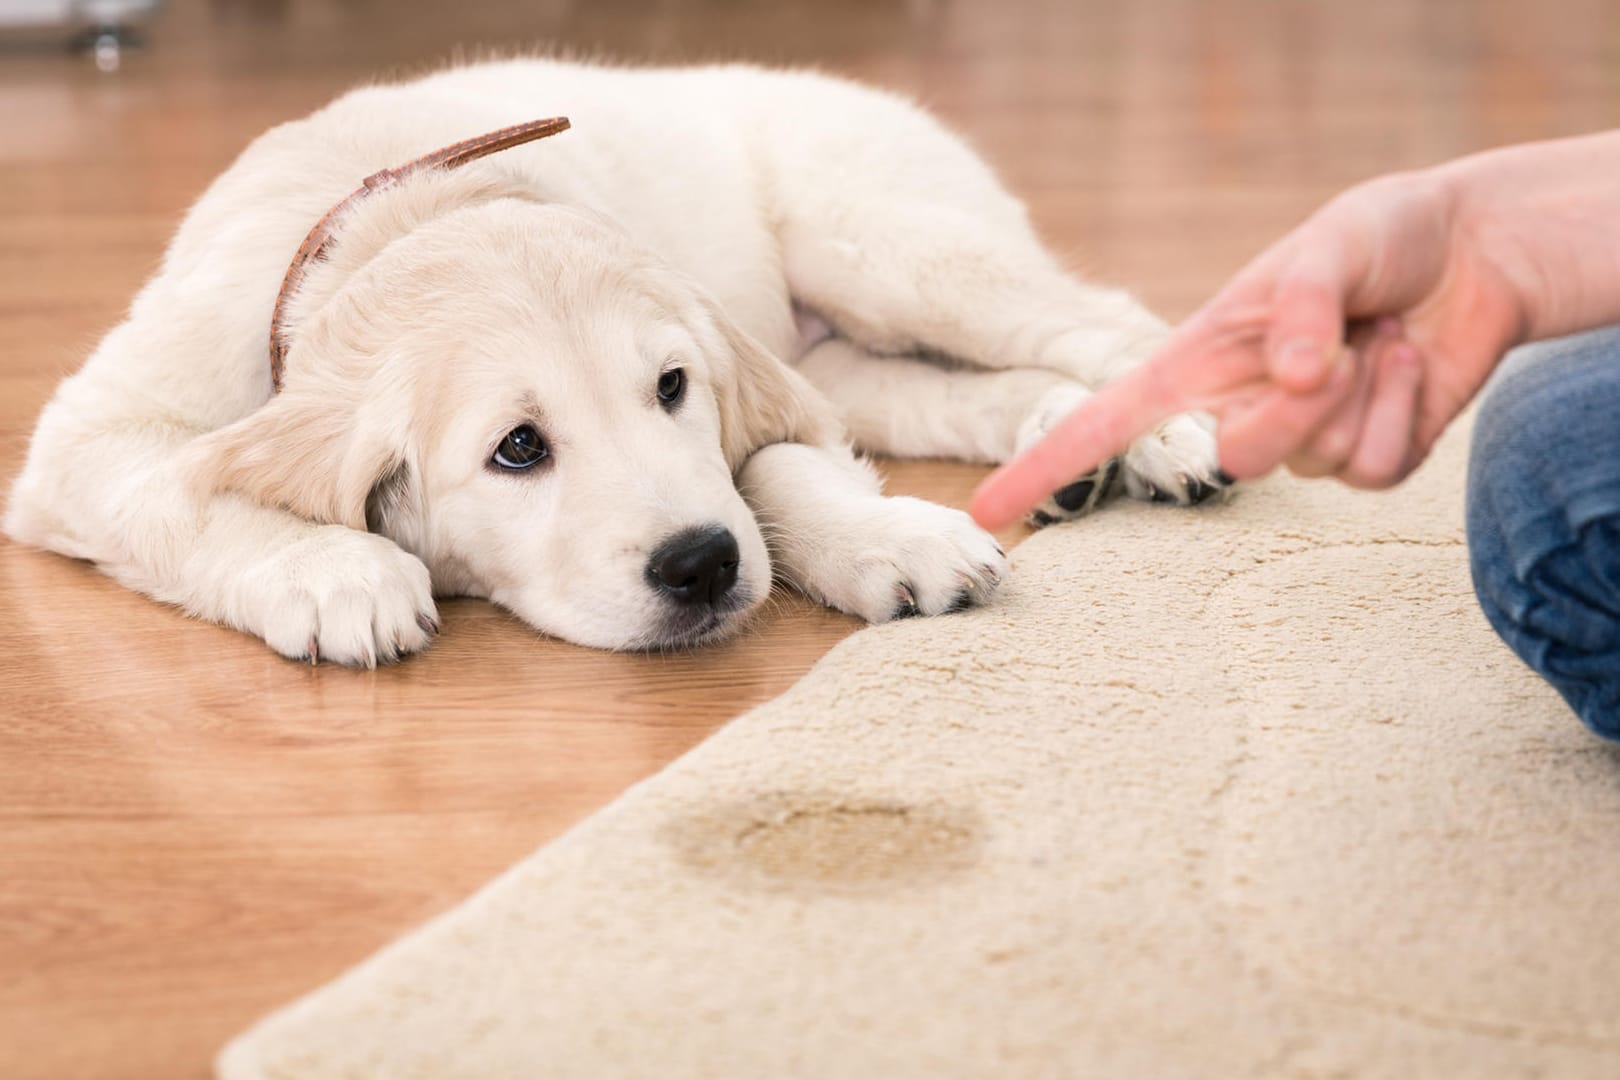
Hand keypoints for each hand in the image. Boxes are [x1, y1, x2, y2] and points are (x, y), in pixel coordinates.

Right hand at [970, 167, 1529, 529]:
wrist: (1476, 252)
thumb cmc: (1383, 236)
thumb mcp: (1335, 240)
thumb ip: (1303, 303)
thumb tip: (1290, 377)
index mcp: (1198, 359)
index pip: (1104, 422)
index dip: (1043, 465)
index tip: (989, 512)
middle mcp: (1238, 406)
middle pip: (1235, 461)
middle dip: (1295, 410)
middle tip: (1346, 346)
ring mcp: (1302, 440)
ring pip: (1313, 465)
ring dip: (1365, 392)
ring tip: (1383, 337)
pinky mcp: (1365, 458)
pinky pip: (1374, 470)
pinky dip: (1406, 410)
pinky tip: (1413, 363)